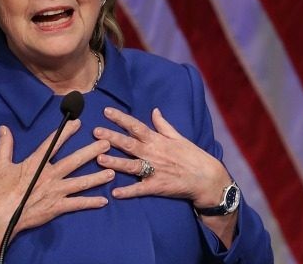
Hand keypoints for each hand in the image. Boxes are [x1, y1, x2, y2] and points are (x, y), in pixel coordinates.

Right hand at [0, 120, 113, 256]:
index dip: (66, 132)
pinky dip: (90, 203)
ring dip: (97, 177)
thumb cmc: (0, 190)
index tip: (78, 123)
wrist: (1, 216)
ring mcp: (56, 192)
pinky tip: (103, 201)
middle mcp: (50, 175)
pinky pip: (77, 204)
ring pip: (81, 182)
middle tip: (106, 144)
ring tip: (112, 172)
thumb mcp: (1, 165)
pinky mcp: (57, 207)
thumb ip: (5, 145)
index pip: (53, 143)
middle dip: (91, 152)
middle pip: (74, 161)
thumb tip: (4, 128)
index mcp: (37, 163)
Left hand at [93, 107, 229, 207]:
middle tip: (95, 132)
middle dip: (111, 137)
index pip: (136, 126)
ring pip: (131, 165)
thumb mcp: (178, 137)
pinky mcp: (157, 186)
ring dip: (115, 162)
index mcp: (157, 140)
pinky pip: (140, 189)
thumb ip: (163, 125)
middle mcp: (153, 153)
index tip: (106, 111)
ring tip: (99, 159)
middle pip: (129, 144)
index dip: (121, 118)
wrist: (207, 178)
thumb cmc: (192, 155)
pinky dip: (128, 191)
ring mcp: (154, 170)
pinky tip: (115, 193)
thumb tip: (154, 110)